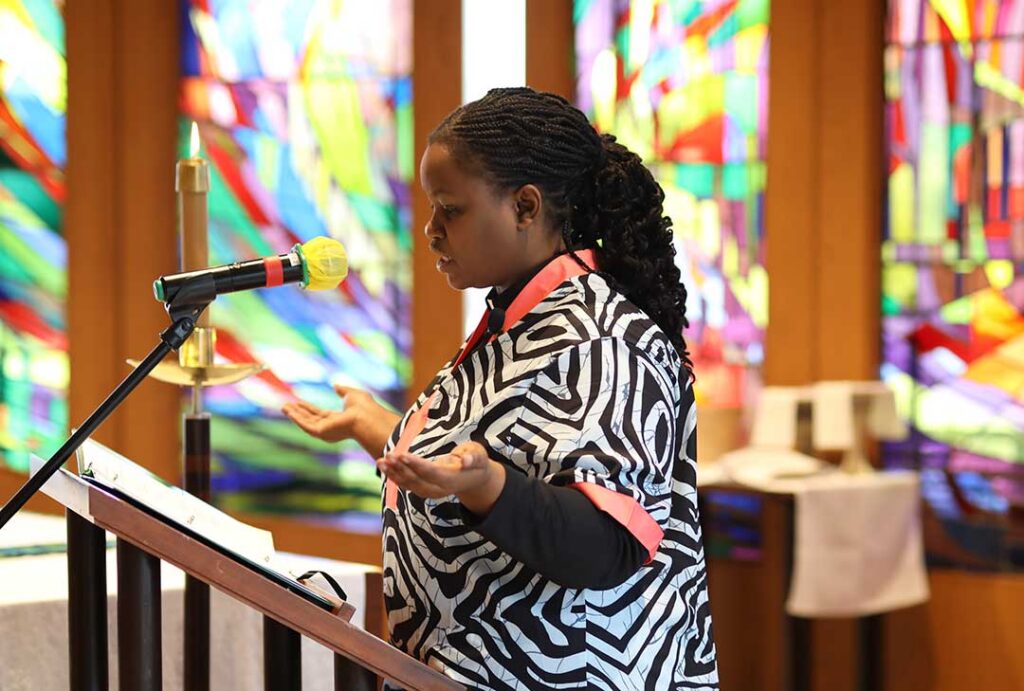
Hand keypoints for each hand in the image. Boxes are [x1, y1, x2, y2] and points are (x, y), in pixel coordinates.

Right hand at [282, 384, 399, 454]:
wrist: (366, 417)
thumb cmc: (364, 407)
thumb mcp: (353, 395)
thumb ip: (343, 391)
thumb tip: (335, 386)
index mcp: (339, 419)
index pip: (320, 414)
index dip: (309, 408)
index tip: (299, 402)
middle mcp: (330, 427)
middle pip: (310, 419)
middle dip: (298, 412)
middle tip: (286, 405)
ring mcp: (325, 431)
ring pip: (306, 422)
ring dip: (294, 415)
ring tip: (284, 407)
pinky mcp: (320, 432)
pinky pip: (305, 425)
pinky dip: (296, 418)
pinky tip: (288, 411)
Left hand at [377, 442, 506, 515]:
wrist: (474, 477)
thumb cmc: (476, 461)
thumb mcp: (479, 456)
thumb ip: (473, 457)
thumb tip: (465, 460)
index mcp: (452, 479)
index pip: (430, 472)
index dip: (416, 464)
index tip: (402, 454)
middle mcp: (439, 489)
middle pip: (417, 480)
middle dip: (401, 468)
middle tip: (388, 455)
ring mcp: (430, 491)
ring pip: (409, 484)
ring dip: (394, 473)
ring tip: (381, 461)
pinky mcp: (423, 489)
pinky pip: (406, 484)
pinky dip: (394, 475)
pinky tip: (384, 466)